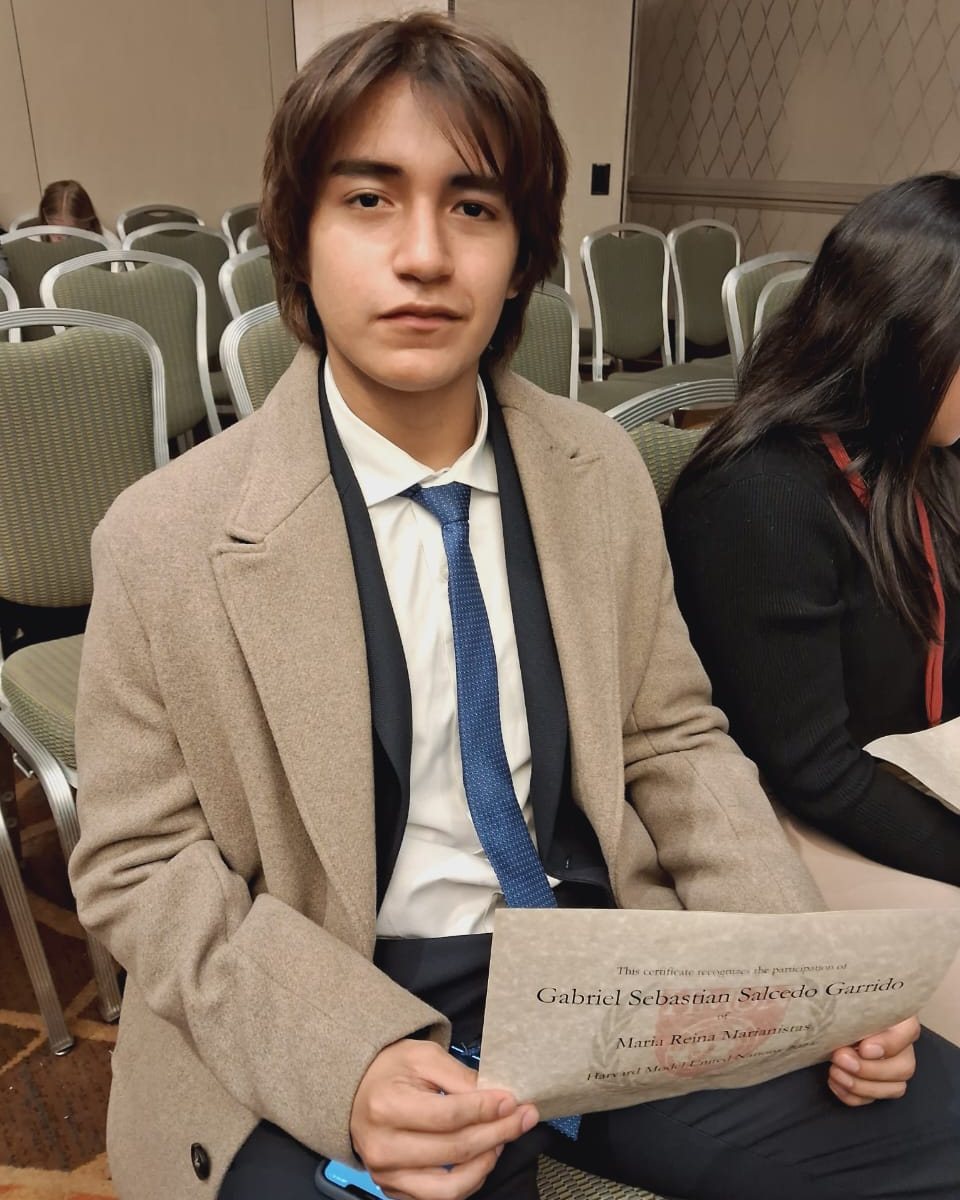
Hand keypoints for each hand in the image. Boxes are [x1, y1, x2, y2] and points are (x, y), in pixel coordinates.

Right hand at [350, 1039, 538, 1199]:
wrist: (356, 1091)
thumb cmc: (392, 1070)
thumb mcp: (424, 1057)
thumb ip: (460, 1077)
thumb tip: (498, 1098)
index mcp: (387, 1107)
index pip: (449, 1117)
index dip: (486, 1110)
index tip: (512, 1101)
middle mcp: (383, 1148)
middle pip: (455, 1150)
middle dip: (497, 1133)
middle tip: (522, 1118)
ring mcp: (387, 1175)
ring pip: (450, 1188)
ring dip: (485, 1164)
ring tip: (502, 1140)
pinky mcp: (394, 1190)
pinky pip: (439, 1199)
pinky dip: (468, 1182)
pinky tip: (482, 1157)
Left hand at [827, 1016, 919, 1106]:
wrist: (832, 1022)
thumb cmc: (843, 1009)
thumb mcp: (849, 1005)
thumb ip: (855, 1013)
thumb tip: (852, 1033)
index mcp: (899, 1019)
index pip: (910, 1030)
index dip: (888, 1044)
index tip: (864, 1048)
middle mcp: (903, 1046)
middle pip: (904, 1067)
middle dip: (869, 1069)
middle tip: (840, 1058)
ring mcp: (895, 1068)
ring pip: (894, 1088)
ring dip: (861, 1086)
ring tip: (835, 1072)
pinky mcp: (880, 1085)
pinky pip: (875, 1099)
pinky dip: (853, 1096)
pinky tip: (836, 1082)